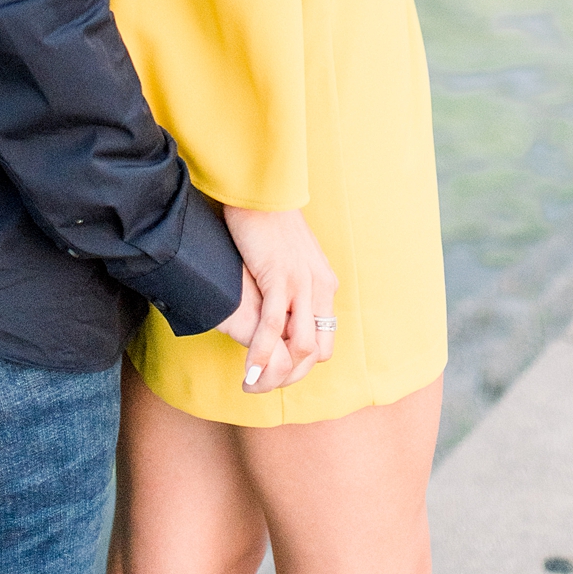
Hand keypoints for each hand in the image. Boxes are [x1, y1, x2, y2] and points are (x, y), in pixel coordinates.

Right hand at [222, 206, 337, 394]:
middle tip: (263, 384)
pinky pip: (274, 326)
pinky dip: (261, 352)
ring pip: (300, 345)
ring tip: (252, 383)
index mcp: (324, 283)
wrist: (259, 189)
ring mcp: (302, 283)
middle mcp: (320, 286)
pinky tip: (248, 367)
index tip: (275, 371)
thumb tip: (280, 306)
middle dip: (291, 375)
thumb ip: (292, 282)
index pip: (325, 341)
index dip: (301, 363)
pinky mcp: (280, 276)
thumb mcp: (291, 256)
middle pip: (318, 350)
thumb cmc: (267, 221)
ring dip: (275, 372)